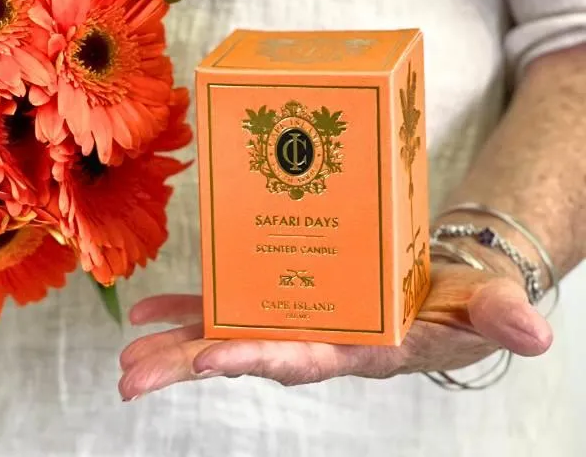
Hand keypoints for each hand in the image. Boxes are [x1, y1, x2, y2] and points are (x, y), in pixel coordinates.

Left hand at [118, 261, 552, 399]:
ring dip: (175, 345)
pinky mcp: (280, 301)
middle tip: (133, 376)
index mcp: (358, 347)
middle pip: (246, 355)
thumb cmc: (460, 301)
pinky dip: (188, 307)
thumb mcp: (484, 305)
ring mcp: (292, 321)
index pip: (303, 358)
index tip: (212, 358)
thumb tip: (535, 332)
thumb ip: (501, 316)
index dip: (257, 357)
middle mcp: (315, 341)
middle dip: (189, 365)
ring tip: (127, 358)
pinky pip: (227, 306)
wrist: (442, 285)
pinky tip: (149, 308)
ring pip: (226, 334)